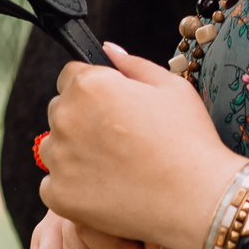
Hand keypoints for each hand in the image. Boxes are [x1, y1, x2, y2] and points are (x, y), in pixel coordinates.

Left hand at [40, 43, 245, 248]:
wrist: (195, 199)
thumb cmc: (188, 139)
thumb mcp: (171, 87)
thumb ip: (132, 64)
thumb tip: (107, 50)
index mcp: (90, 85)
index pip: (70, 76)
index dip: (93, 88)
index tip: (113, 106)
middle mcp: (66, 118)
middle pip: (61, 110)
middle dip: (82, 119)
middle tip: (120, 138)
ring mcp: (59, 159)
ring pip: (55, 148)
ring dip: (74, 152)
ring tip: (116, 166)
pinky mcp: (59, 195)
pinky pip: (53, 185)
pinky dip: (73, 187)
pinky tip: (106, 189)